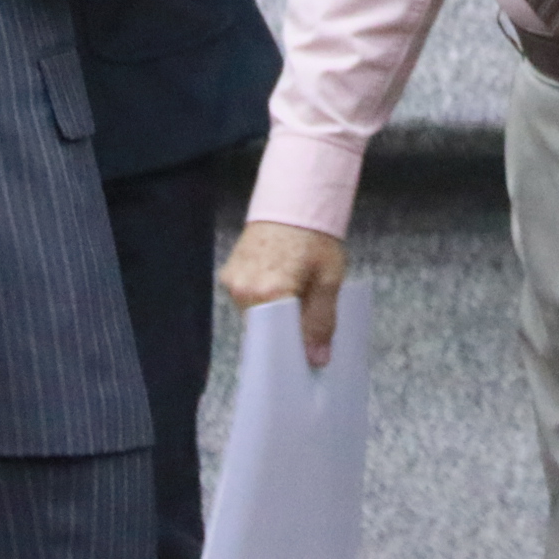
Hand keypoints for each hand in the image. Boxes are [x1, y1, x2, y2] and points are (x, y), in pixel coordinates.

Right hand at [221, 221, 348, 367]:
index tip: (307, 357)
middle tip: (308, 324)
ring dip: (275, 314)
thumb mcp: (329, 280)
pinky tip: (282, 285)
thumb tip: (317, 360)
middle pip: (265, 331)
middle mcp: (244, 290)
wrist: (294, 198)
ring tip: (297, 296)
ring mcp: (233, 281)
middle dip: (286, 332)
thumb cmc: (315, 236)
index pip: (277, 343)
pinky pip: (247, 299)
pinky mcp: (229, 273)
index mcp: (269, 293)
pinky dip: (264, 299)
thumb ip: (321, 322)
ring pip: (256, 316)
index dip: (293, 351)